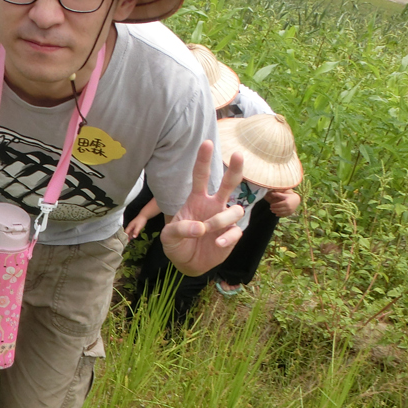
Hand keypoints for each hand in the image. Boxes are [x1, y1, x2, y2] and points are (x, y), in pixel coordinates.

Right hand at [124, 197, 159, 239]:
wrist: (144, 216)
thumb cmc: (141, 221)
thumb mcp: (138, 227)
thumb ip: (136, 232)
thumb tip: (133, 237)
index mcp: (130, 226)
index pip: (126, 232)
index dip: (125, 237)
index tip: (124, 241)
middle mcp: (130, 227)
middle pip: (127, 233)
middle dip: (126, 237)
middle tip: (126, 243)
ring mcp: (132, 227)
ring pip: (129, 232)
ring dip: (129, 236)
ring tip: (128, 241)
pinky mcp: (134, 227)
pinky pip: (132, 231)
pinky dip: (131, 234)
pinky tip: (132, 237)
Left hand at [159, 141, 246, 275]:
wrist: (186, 264)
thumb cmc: (177, 243)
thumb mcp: (168, 236)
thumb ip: (179, 229)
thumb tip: (199, 227)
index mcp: (196, 199)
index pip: (201, 176)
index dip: (203, 160)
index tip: (207, 143)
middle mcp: (213, 206)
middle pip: (228, 184)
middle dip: (235, 169)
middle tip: (238, 155)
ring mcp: (224, 220)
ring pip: (236, 209)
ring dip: (221, 219)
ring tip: (207, 229)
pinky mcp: (231, 235)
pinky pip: (236, 231)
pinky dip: (227, 236)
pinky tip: (217, 243)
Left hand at [267, 189, 300, 216]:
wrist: (297, 200)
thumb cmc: (290, 197)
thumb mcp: (285, 195)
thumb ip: (278, 194)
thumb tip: (272, 193)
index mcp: (286, 202)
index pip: (278, 205)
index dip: (274, 205)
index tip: (270, 205)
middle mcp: (288, 207)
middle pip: (279, 209)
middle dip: (274, 209)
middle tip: (270, 209)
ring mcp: (289, 211)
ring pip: (281, 213)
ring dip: (276, 212)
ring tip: (272, 211)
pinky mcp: (290, 213)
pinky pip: (284, 215)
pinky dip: (280, 215)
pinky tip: (276, 214)